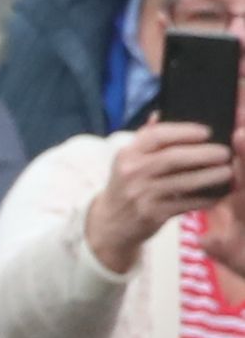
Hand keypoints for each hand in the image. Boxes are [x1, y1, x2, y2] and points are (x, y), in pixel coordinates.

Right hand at [87, 117, 236, 270]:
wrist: (110, 223)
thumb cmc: (127, 186)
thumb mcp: (128, 161)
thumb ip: (145, 138)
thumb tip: (160, 113)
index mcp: (128, 154)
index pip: (156, 135)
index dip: (184, 131)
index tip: (207, 132)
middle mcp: (132, 173)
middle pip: (173, 158)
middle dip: (204, 154)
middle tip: (225, 153)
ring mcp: (141, 195)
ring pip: (183, 182)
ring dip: (209, 177)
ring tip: (228, 172)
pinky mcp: (151, 215)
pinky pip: (184, 204)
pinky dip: (204, 199)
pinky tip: (217, 195)